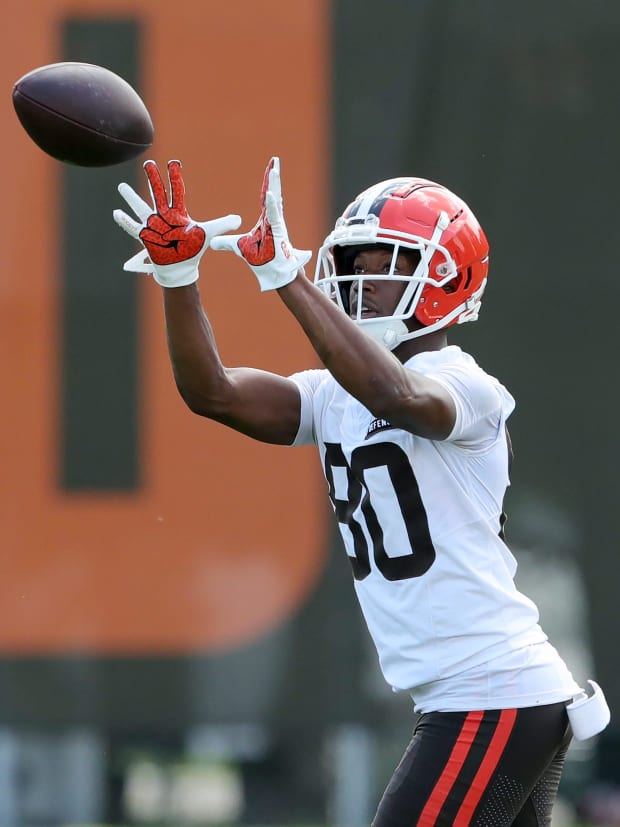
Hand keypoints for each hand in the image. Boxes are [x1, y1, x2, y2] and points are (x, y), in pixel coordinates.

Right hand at [113, 160, 241, 286]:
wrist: (182, 267)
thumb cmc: (193, 249)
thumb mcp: (208, 234)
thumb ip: (222, 224)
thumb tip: (239, 219)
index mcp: (178, 213)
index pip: (176, 190)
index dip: (175, 176)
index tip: (173, 162)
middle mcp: (164, 215)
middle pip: (158, 193)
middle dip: (154, 178)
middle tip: (148, 163)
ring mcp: (153, 225)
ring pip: (141, 207)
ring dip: (132, 197)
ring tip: (122, 186)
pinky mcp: (145, 236)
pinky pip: (133, 227)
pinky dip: (125, 221)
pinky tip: (117, 212)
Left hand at [210, 157, 310, 291]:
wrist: (273, 273)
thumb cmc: (261, 259)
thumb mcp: (239, 247)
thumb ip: (226, 242)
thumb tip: (212, 242)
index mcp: (266, 219)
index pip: (265, 196)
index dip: (266, 182)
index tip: (269, 167)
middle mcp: (273, 218)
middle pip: (273, 192)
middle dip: (274, 176)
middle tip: (276, 160)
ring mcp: (276, 224)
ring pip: (275, 200)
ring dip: (274, 184)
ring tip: (274, 169)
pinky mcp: (277, 231)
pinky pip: (274, 215)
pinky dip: (273, 204)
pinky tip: (271, 193)